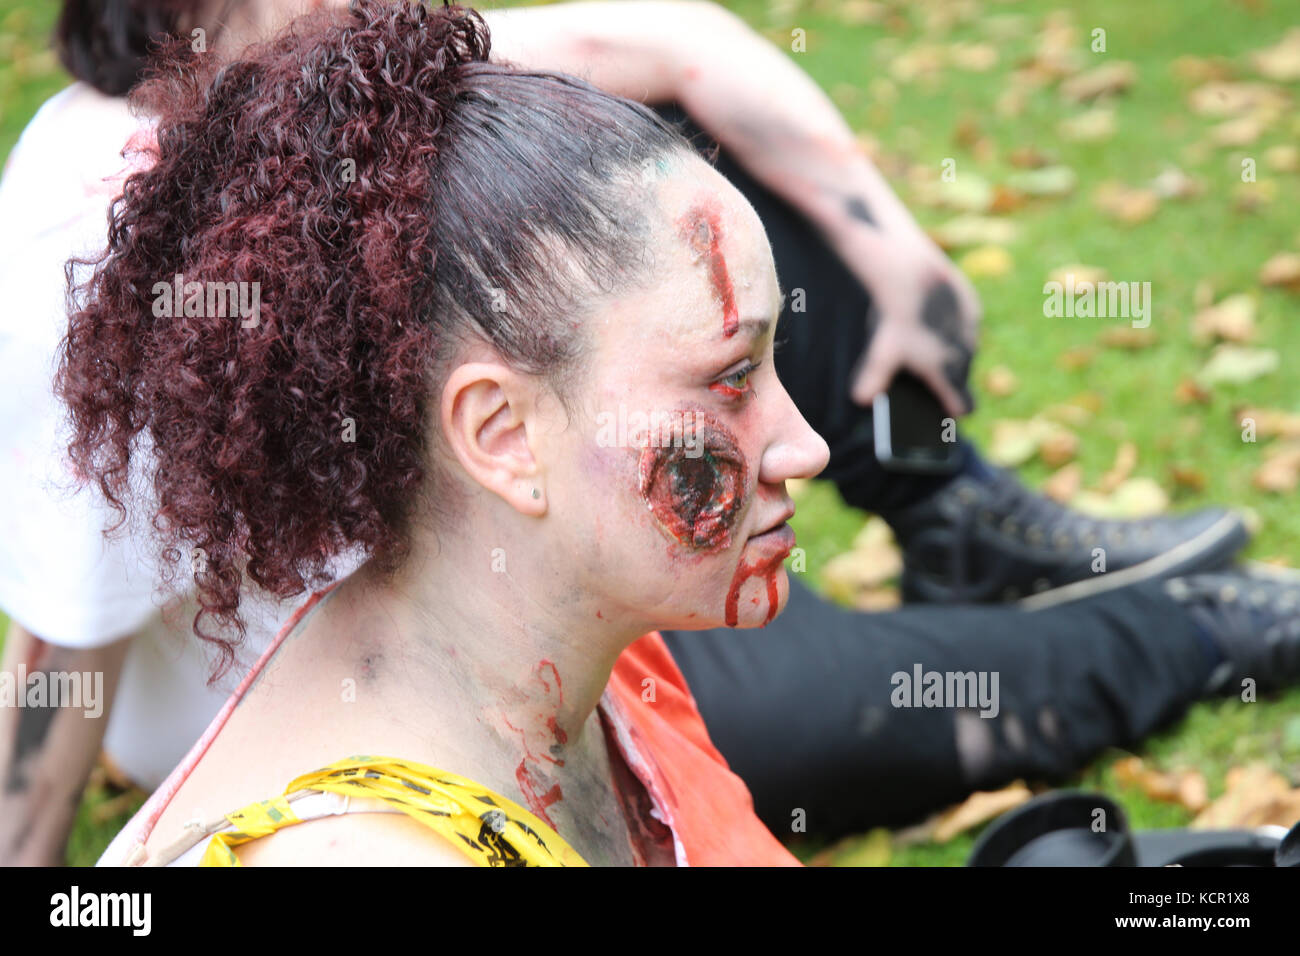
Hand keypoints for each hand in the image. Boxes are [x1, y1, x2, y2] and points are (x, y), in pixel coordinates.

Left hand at [849, 252, 981, 418]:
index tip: (943, 411)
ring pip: (963, 348)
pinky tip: (931, 318)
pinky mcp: (972, 307)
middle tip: (923, 374)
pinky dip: (950, 324)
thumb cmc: (898, 321)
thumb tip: (861, 400)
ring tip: (924, 345)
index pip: (964, 406)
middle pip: (961, 377)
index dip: (952, 410)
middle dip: (944, 378)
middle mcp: (966, 354)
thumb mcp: (881, 353)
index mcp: (948, 372)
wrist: (915, 275)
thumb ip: (874, 380)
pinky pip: (964, 323)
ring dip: (948, 350)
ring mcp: (971, 330)